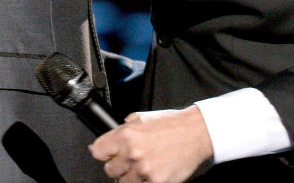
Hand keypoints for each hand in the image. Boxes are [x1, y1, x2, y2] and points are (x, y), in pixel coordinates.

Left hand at [89, 107, 212, 182]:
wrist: (196, 132)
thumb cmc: (172, 124)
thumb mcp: (143, 117)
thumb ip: (125, 128)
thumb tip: (110, 139)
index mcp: (126, 134)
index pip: (98, 151)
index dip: (104, 153)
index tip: (109, 155)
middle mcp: (133, 152)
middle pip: (109, 170)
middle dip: (120, 166)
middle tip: (132, 161)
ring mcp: (144, 169)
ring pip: (124, 182)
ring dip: (133, 176)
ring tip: (146, 166)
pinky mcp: (156, 182)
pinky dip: (146, 182)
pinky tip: (154, 172)